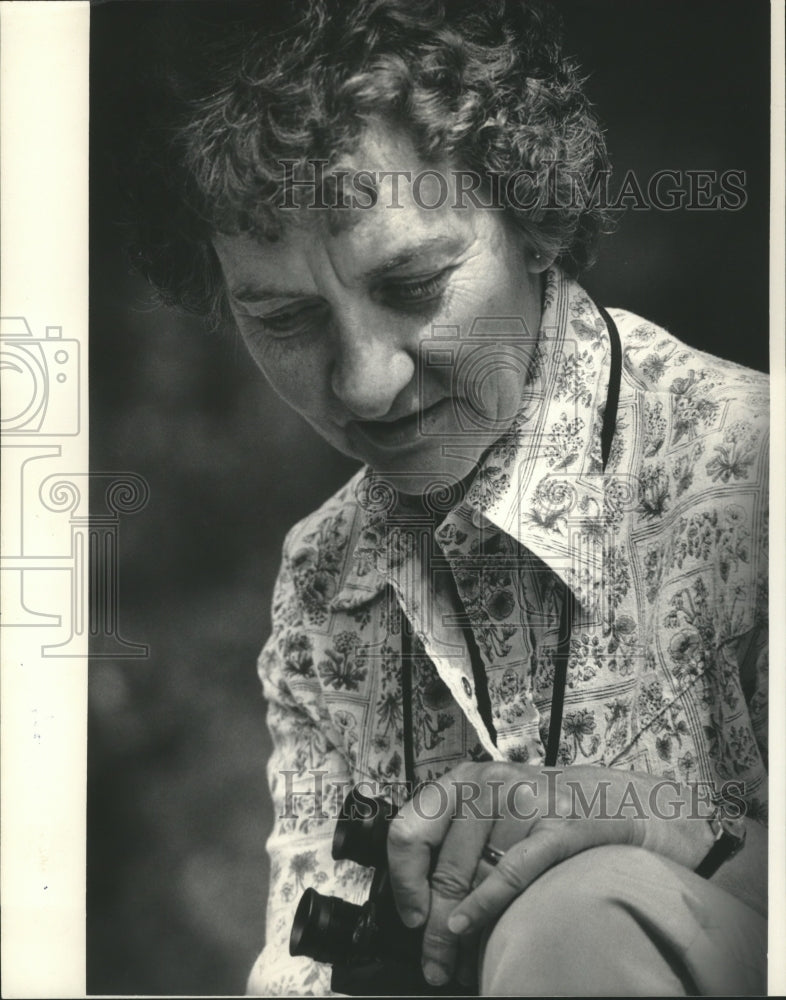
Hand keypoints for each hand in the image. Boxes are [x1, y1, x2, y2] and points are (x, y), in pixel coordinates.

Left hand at [386, 761, 716, 985]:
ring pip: (473, 877)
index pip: (409, 829)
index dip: (403, 879)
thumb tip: (422, 902)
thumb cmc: (548, 808)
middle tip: (432, 962)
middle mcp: (488, 785)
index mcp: (464, 780)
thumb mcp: (495, 806)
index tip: (410, 914)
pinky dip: (483, 904)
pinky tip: (466, 927)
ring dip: (457, 931)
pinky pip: (511, 871)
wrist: (618, 797)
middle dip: (431, 926)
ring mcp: (524, 803)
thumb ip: (459, 837)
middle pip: (444, 868)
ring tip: (456, 963)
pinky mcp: (558, 826)